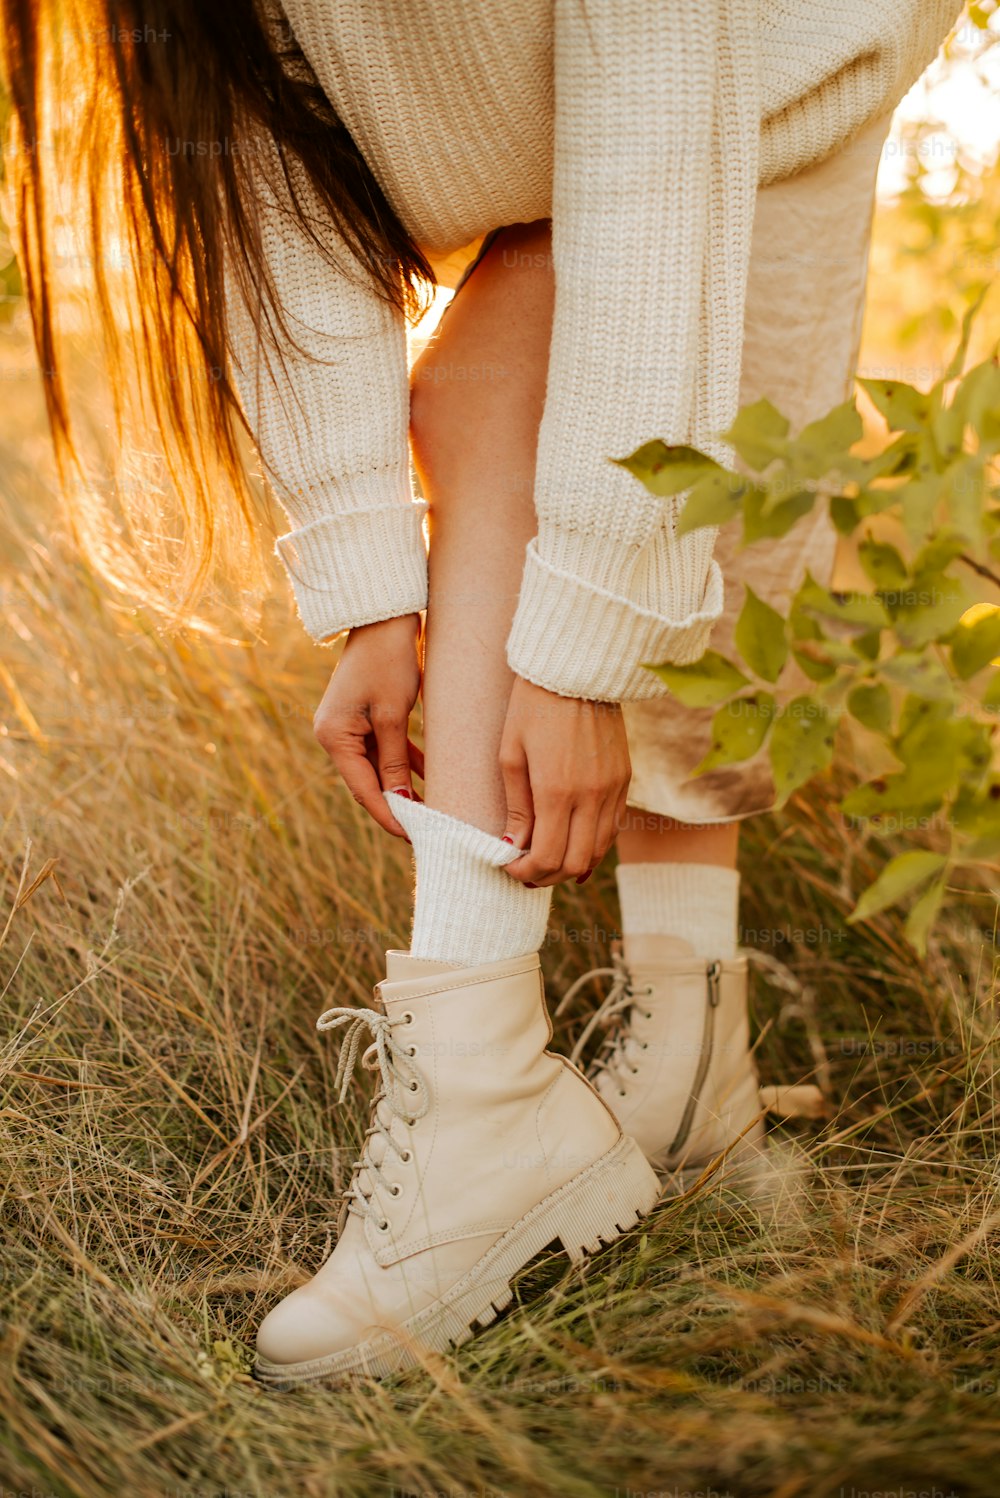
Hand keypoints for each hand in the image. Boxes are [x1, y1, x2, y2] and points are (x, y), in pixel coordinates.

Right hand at [313, 613, 423, 838]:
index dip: (389, 816)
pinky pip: (386, 749)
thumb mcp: (394, 714)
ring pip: (380, 767)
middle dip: (398, 805)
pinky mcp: (366, 717)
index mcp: (333, 736)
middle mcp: (335, 735)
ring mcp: (349, 726)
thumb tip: (400, 802)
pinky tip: (431, 779)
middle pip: (369, 782)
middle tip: (428, 830)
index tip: (414, 838)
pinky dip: (406, 763)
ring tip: (433, 810)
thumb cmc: (388, 660)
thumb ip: (395, 761)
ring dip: (404, 787)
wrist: (384, 616)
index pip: (363, 789)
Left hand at [499, 676, 630, 887]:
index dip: (526, 873)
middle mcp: (591, 795)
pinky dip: (593, 843)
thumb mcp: (511, 755)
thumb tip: (514, 848)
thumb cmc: (532, 707)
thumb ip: (516, 807)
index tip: (509, 868)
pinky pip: (612, 826)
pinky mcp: (625, 778)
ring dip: (572, 864)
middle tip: (526, 872)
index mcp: (557, 791)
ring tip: (547, 861)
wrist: (576, 670)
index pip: (548, 857)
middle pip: (576, 863)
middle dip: (548, 876)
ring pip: (599, 850)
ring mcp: (613, 788)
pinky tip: (574, 842)